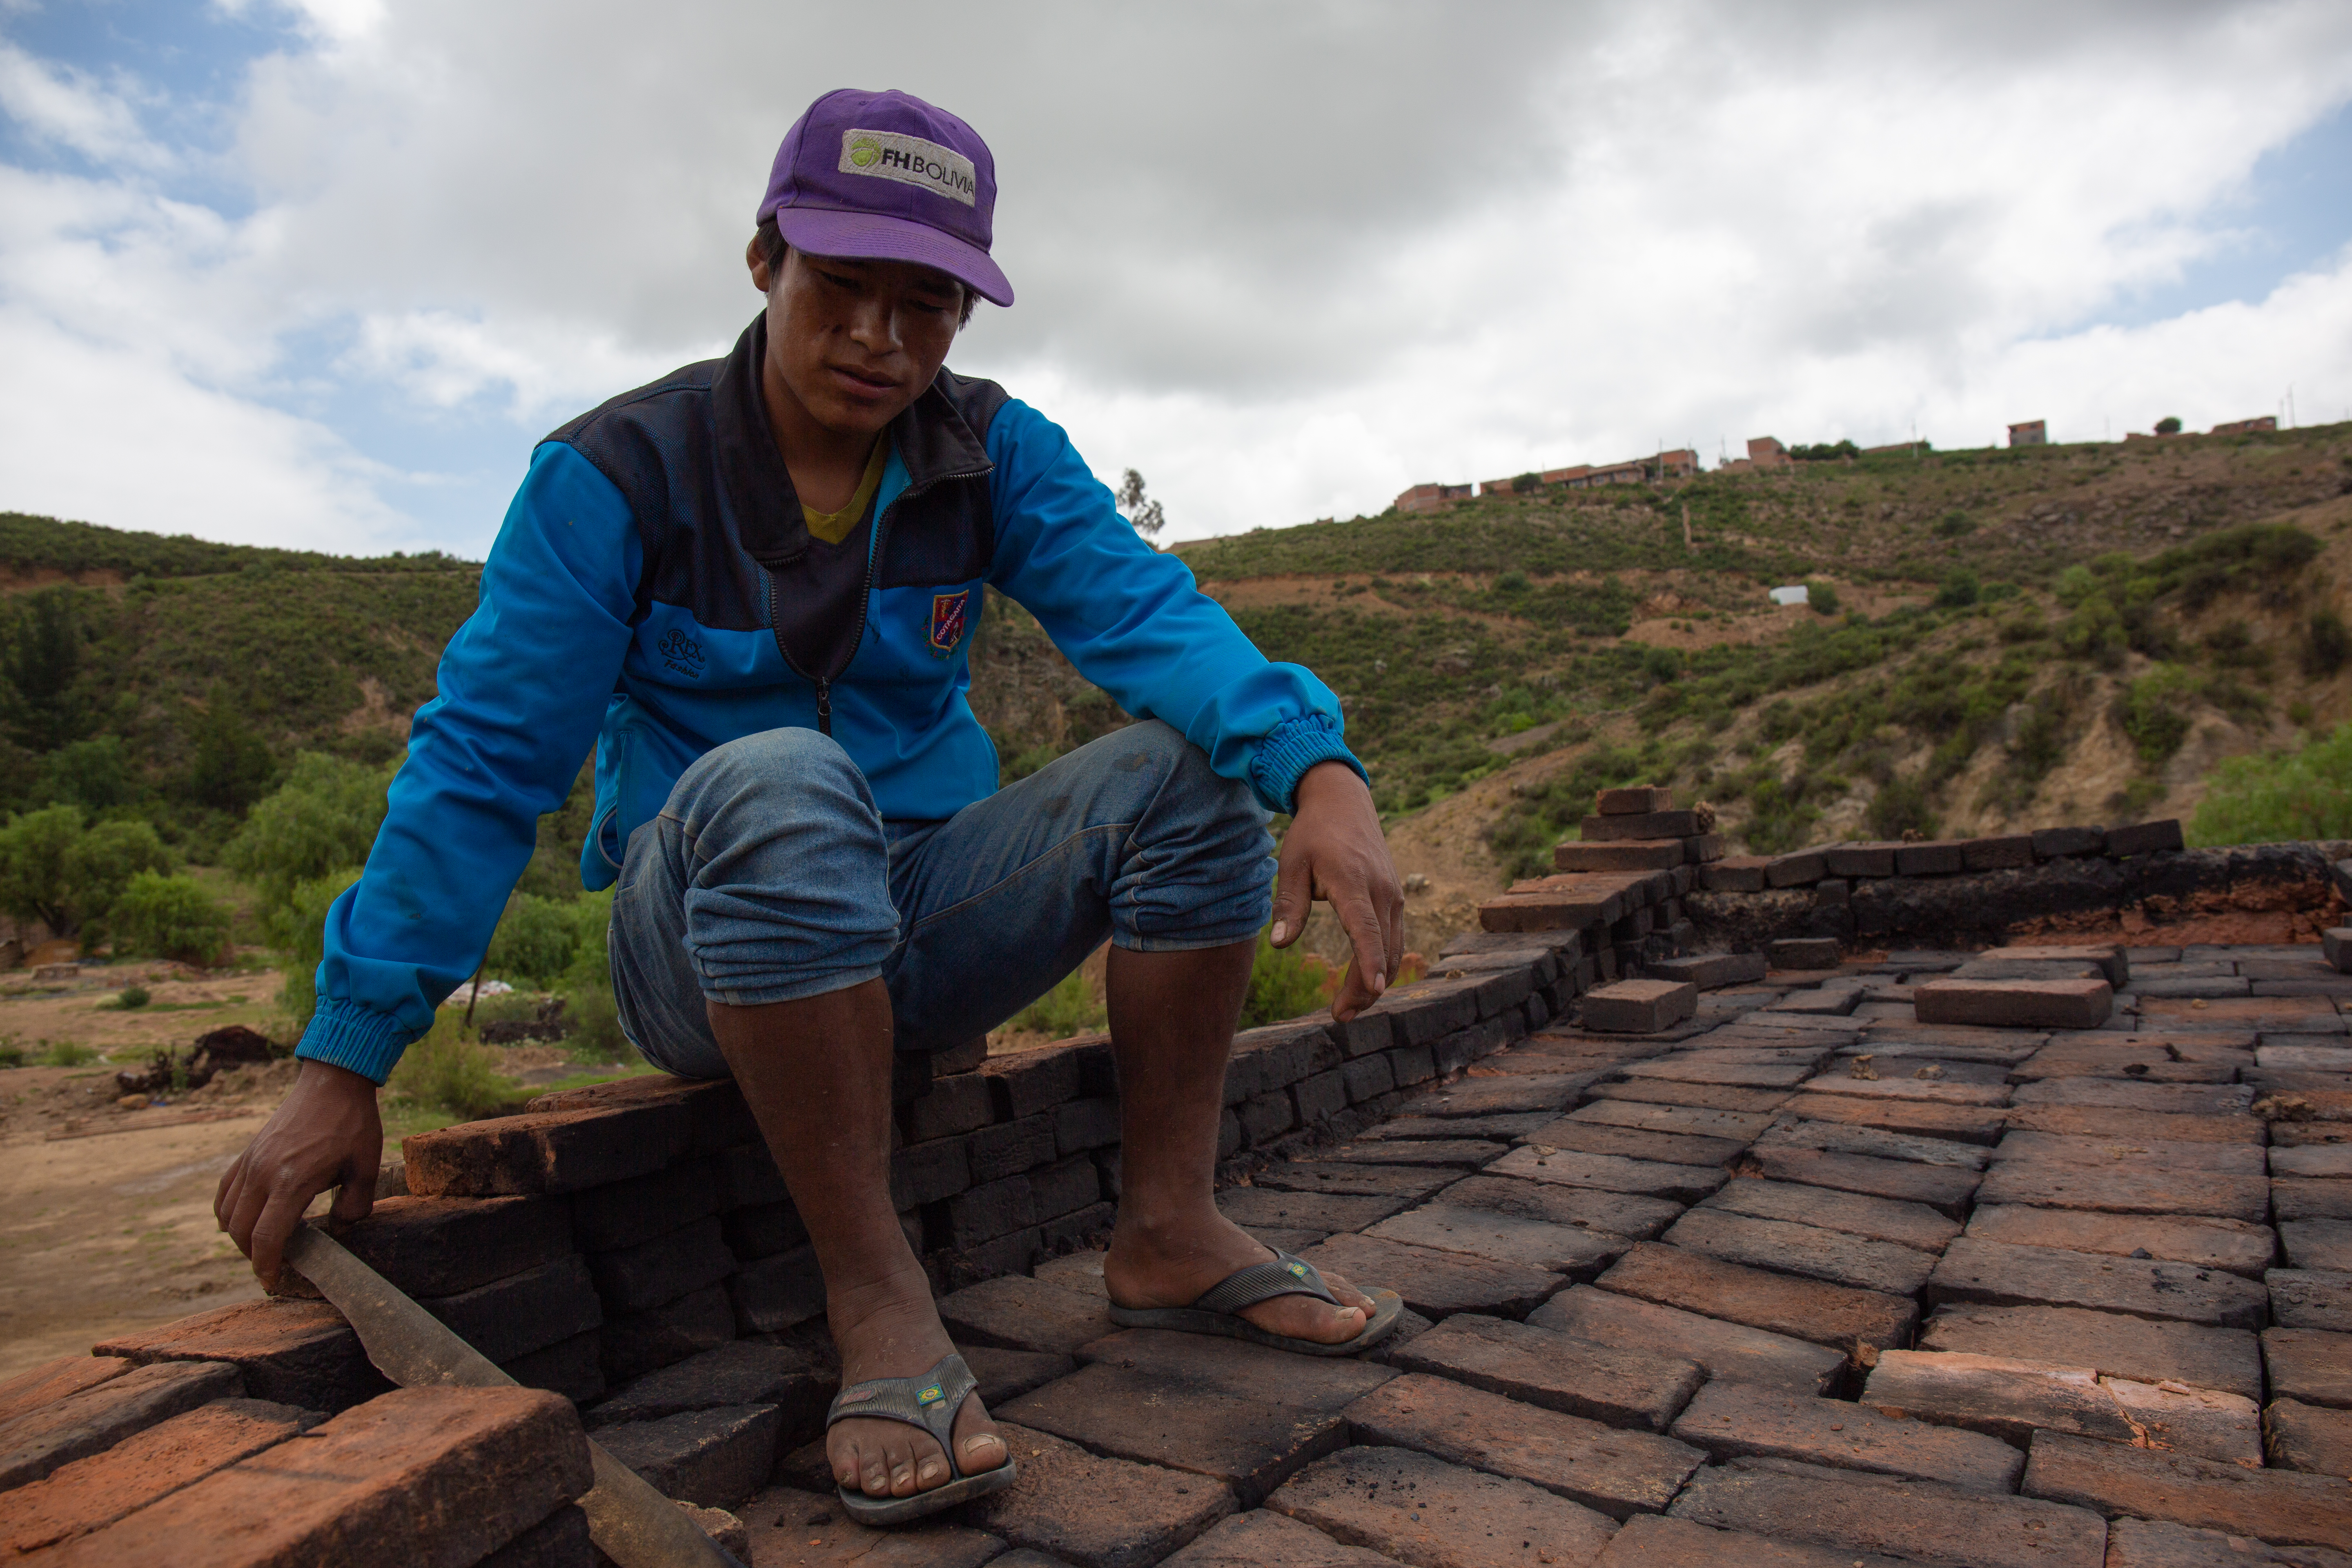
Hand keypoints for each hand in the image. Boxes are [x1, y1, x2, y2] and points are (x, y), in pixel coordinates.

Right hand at [214, 1060, 381, 1287]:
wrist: (333, 1082)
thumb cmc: (353, 1124)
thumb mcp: (367, 1167)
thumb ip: (356, 1205)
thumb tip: (341, 1228)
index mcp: (292, 1181)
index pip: (267, 1237)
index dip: (266, 1265)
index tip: (271, 1281)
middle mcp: (263, 1173)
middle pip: (241, 1231)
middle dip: (253, 1255)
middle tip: (273, 1265)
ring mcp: (250, 1161)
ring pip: (227, 1213)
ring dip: (240, 1236)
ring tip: (263, 1243)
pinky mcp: (247, 1152)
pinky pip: (224, 1191)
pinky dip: (228, 1212)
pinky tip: (247, 1218)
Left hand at [1270, 761, 1403, 1022]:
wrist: (1343, 802)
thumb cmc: (1312, 834)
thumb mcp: (1291, 863)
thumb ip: (1290, 904)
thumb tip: (1280, 943)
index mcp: (1352, 881)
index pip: (1365, 928)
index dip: (1368, 960)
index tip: (1372, 989)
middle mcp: (1380, 890)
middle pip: (1382, 949)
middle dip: (1365, 989)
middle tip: (1339, 1016)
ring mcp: (1393, 894)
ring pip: (1393, 949)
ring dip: (1375, 982)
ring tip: (1348, 1007)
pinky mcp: (1394, 898)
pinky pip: (1394, 939)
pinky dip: (1382, 963)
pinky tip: (1364, 982)